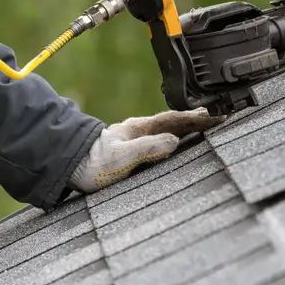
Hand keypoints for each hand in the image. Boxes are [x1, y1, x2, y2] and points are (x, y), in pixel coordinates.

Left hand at [67, 109, 223, 192]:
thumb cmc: (93, 165)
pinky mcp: (131, 149)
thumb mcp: (122, 158)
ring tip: (202, 125)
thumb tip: (174, 141)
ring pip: (167, 128)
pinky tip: (176, 140)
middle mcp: (140, 130)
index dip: (198, 119)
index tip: (217, 117)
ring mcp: (135, 138)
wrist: (67, 167)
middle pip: (174, 121)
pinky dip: (174, 135)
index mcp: (141, 128)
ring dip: (186, 126)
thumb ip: (148, 148)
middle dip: (196, 119)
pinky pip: (160, 138)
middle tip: (216, 117)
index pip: (176, 120)